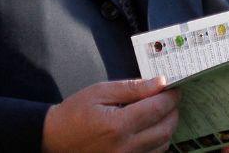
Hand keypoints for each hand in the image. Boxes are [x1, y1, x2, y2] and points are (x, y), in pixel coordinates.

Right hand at [42, 77, 179, 152]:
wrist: (53, 140)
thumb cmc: (75, 113)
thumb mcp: (100, 92)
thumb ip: (132, 88)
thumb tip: (160, 83)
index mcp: (118, 125)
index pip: (157, 109)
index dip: (171, 97)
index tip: (175, 88)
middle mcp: (125, 147)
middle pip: (165, 129)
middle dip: (173, 112)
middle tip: (171, 99)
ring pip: (162, 145)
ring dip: (167, 127)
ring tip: (161, 113)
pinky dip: (158, 142)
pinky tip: (151, 129)